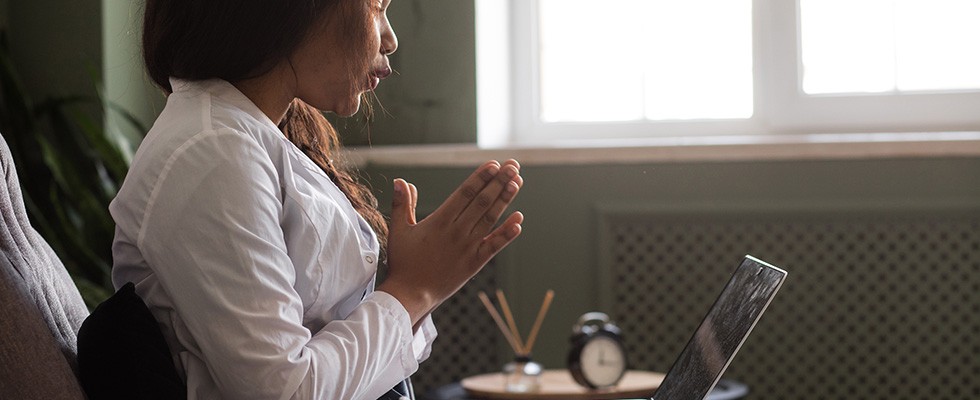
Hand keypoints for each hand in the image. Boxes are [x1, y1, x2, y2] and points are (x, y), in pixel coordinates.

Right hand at [378, 160, 523, 326]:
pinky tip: (519, 220)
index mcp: (439, 221)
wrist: (410, 296)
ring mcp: (468, 248)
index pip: (465, 193)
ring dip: (505, 200)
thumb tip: (400, 181)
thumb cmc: (403, 263)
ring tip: (517, 182)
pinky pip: (494, 245)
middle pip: (482, 201)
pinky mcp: (475, 263)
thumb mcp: (398, 230)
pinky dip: (507, 233)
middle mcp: (457, 232)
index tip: (493, 164)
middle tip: (513, 165)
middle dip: (499, 181)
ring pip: (491, 219)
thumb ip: (402, 204)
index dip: (481, 178)